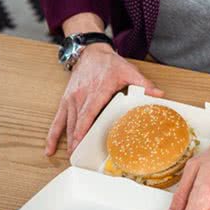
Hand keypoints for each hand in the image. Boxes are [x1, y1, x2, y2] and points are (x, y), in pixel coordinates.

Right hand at [45, 14, 163, 155]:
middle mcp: (81, 96)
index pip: (88, 112)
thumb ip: (144, 84)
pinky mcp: (66, 100)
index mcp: (97, 91)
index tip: (80, 141)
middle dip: (76, 140)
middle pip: (77, 121)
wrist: (91, 52)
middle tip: (77, 157)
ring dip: (67, 140)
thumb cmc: (110, 64)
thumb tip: (159, 95)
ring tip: (70, 156)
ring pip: (67, 122)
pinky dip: (53, 134)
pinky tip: (50, 148)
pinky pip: (57, 119)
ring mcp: (71, 99)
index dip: (83, 127)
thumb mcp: (129, 71)